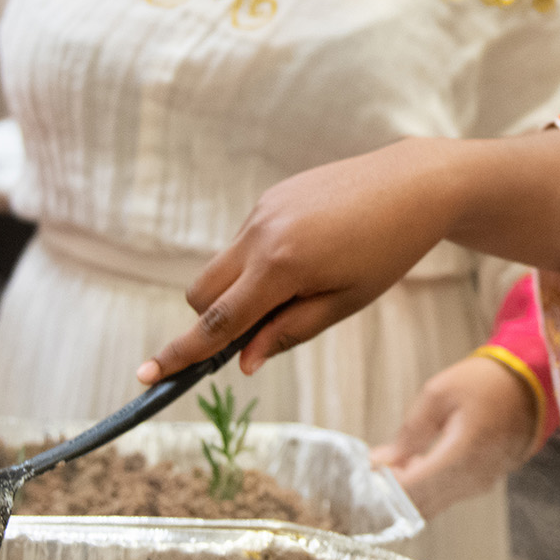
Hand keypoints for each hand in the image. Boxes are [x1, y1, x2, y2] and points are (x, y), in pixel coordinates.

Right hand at [138, 141, 464, 384]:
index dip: (180, 353)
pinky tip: (310, 254)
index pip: (217, 322)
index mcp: (281, 267)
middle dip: (212, 321)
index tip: (147, 374)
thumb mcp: (344, 303)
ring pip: (222, 266)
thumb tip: (241, 361)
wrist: (413, 184)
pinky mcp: (270, 197)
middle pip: (201, 293)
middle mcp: (260, 234)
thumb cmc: (387, 251)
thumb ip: (288, 332)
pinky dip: (259, 262)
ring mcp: (262, 210)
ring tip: (305, 285)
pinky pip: (246, 242)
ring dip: (240, 290)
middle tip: (262, 332)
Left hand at [374, 356, 538, 515]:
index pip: (410, 491)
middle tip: (374, 469)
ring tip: (394, 463)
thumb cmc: (488, 382)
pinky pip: (448, 496)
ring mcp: (481, 484)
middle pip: (419, 506)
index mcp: (461, 455)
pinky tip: (416, 464)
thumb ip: (410, 432)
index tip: (366, 471)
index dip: (382, 488)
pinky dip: (427, 488)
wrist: (532, 384)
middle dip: (391, 494)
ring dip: (408, 492)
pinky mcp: (484, 482)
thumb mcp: (439, 394)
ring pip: (433, 505)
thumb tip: (382, 460)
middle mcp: (473, 478)